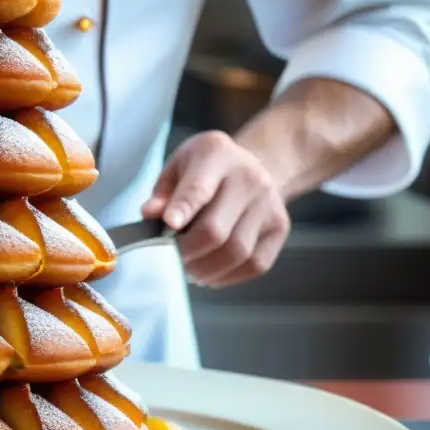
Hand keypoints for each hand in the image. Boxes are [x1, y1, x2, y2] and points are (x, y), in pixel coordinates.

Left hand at [141, 131, 290, 287]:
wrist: (249, 168)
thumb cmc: (203, 171)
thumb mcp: (177, 168)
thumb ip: (162, 192)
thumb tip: (150, 214)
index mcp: (216, 153)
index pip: (198, 188)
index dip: (182, 210)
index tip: (167, 227)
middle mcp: (250, 176)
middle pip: (215, 230)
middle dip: (186, 252)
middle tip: (169, 259)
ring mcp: (270, 203)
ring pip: (236, 252)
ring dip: (205, 269)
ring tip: (188, 268)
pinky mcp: (280, 227)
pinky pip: (254, 264)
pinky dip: (227, 276)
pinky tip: (210, 271)